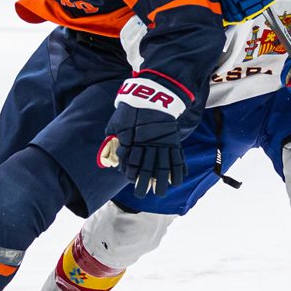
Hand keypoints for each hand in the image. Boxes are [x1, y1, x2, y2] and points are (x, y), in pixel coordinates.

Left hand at [98, 74, 190, 194]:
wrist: (154, 95)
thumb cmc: (132, 107)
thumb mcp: (118, 121)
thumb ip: (115, 136)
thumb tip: (112, 151)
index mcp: (134, 141)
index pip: (131, 163)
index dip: (130, 174)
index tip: (129, 180)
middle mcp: (149, 146)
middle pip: (147, 169)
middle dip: (143, 184)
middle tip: (141, 195)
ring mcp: (163, 144)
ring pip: (163, 168)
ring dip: (161, 182)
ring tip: (160, 193)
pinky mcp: (174, 141)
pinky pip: (178, 159)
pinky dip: (178, 171)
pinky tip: (176, 181)